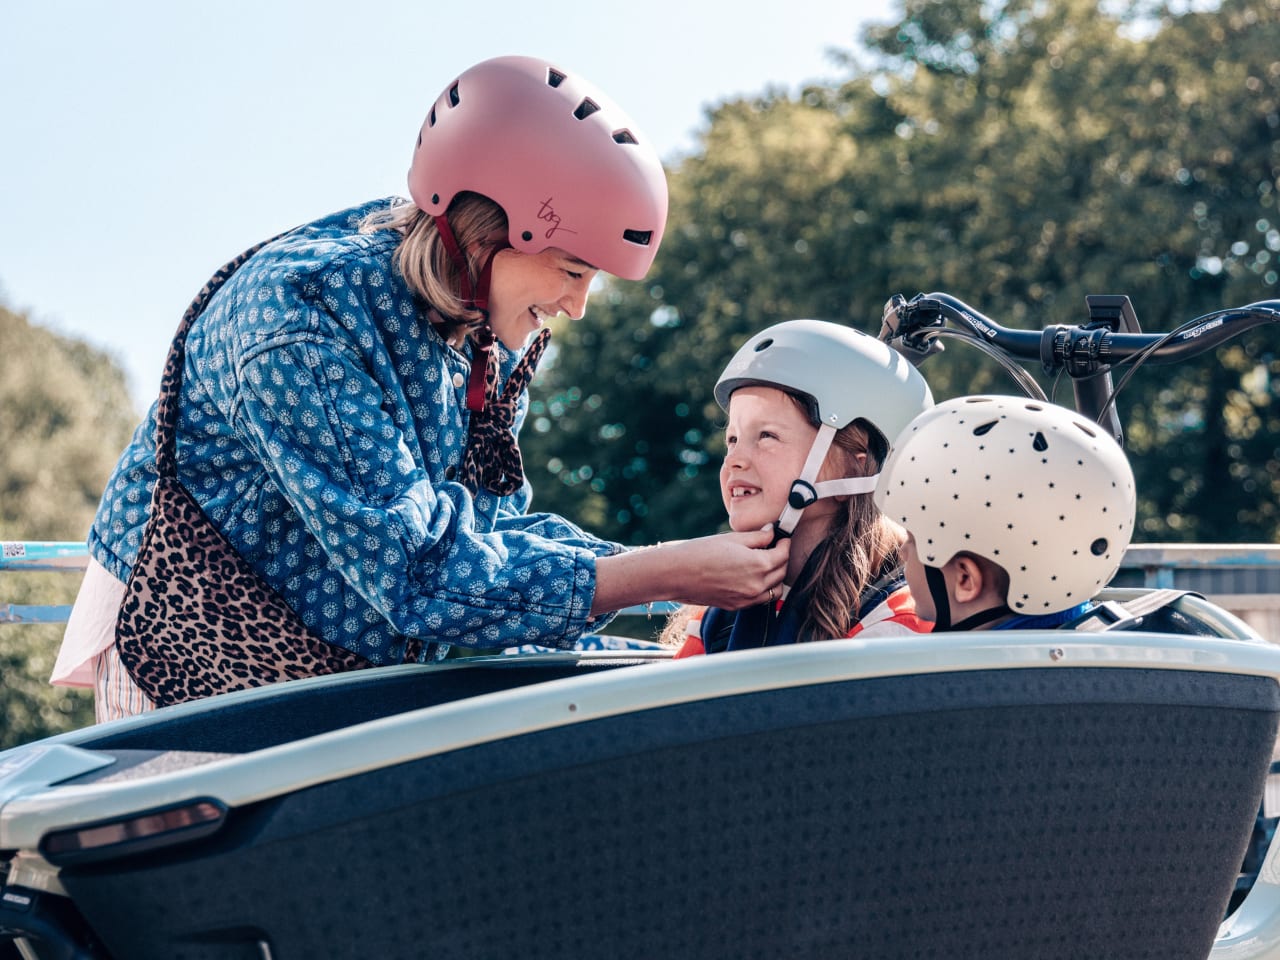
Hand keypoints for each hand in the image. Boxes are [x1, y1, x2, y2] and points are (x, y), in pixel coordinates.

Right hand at [591, 529, 787, 615]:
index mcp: (758, 565)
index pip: (783, 554)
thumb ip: (756, 537)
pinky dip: (763, 589)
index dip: (784, 543)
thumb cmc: (700, 552)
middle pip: (781, 572)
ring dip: (775, 576)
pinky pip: (760, 599)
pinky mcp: (737, 606)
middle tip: (774, 547)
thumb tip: (770, 532)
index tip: (781, 537)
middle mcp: (756, 585)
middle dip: (781, 558)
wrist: (676, 574)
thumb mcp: (731, 539)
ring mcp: (747, 599)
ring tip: (765, 563)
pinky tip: (752, 577)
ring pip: (775, 589)